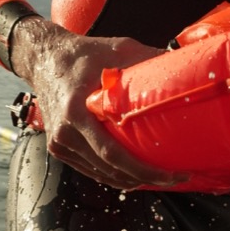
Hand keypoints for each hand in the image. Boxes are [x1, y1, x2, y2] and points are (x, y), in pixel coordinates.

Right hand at [11, 17, 187, 190]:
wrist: (43, 57)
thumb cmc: (81, 54)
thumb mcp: (118, 50)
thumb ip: (149, 58)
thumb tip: (186, 63)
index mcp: (76, 112)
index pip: (113, 154)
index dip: (145, 170)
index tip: (172, 173)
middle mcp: (65, 133)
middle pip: (110, 171)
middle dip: (146, 179)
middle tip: (175, 177)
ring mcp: (59, 143)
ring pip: (102, 175)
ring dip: (132, 181)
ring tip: (161, 177)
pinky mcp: (59, 147)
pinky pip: (91, 169)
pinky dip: (114, 175)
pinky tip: (135, 173)